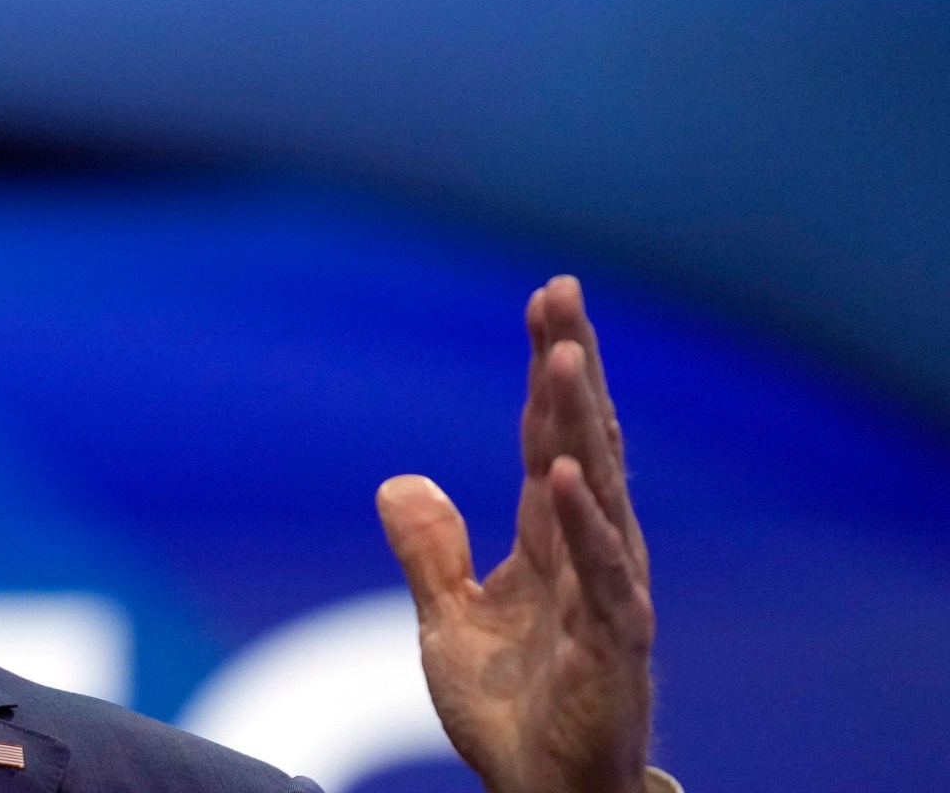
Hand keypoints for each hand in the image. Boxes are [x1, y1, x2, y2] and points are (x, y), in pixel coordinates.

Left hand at [377, 276, 654, 792]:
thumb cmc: (512, 716)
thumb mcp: (448, 623)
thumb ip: (431, 553)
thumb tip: (397, 480)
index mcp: (552, 543)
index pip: (550, 437)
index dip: (547, 370)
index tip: (546, 299)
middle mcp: (589, 556)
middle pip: (582, 442)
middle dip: (571, 368)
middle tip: (562, 293)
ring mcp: (607, 598)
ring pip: (600, 494)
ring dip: (582, 425)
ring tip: (566, 358)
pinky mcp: (612, 649)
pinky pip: (604, 576)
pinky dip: (588, 525)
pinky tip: (572, 473)